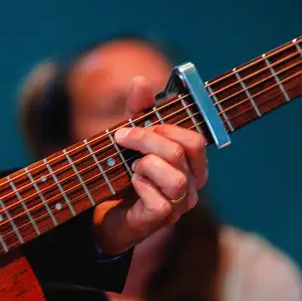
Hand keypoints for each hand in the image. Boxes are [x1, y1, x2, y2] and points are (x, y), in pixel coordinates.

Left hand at [92, 76, 207, 254]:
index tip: (132, 127)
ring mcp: (181, 206)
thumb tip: (141, 80)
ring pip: (175, 178)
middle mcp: (193, 185)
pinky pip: (161, 201)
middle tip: (122, 139)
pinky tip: (131, 185)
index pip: (195, 140)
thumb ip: (138, 112)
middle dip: (147, 140)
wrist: (106, 212)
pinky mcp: (164, 219)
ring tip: (131, 167)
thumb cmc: (125, 174)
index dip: (164, 128)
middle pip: (182, 152)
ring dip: (145, 165)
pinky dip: (140, 186)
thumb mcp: (131, 138)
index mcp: (192, 164)